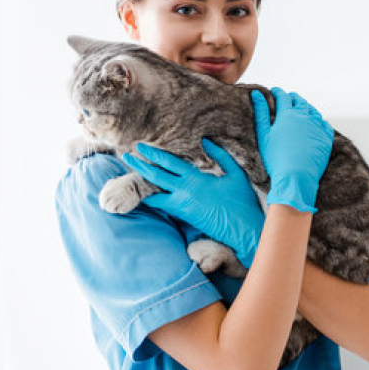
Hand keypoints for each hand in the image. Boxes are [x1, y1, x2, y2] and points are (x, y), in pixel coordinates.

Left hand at [122, 139, 263, 267]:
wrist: (242, 228)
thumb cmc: (242, 200)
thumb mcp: (235, 174)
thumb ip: (221, 156)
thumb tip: (207, 141)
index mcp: (196, 179)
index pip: (169, 163)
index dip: (154, 154)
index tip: (141, 147)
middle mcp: (185, 192)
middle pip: (156, 177)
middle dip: (140, 166)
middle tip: (126, 157)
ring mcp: (182, 206)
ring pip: (155, 194)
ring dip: (143, 184)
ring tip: (133, 175)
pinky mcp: (184, 216)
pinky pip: (164, 205)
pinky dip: (154, 198)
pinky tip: (148, 192)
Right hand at [251, 88, 333, 212]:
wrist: (296, 177)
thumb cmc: (276, 158)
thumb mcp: (264, 135)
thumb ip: (261, 112)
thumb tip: (256, 93)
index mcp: (288, 115)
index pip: (283, 96)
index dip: (278, 92)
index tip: (275, 91)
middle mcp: (305, 117)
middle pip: (300, 101)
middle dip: (293, 98)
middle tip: (289, 98)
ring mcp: (317, 127)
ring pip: (313, 111)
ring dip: (307, 108)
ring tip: (302, 109)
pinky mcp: (326, 138)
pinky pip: (325, 124)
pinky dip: (319, 121)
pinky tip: (316, 123)